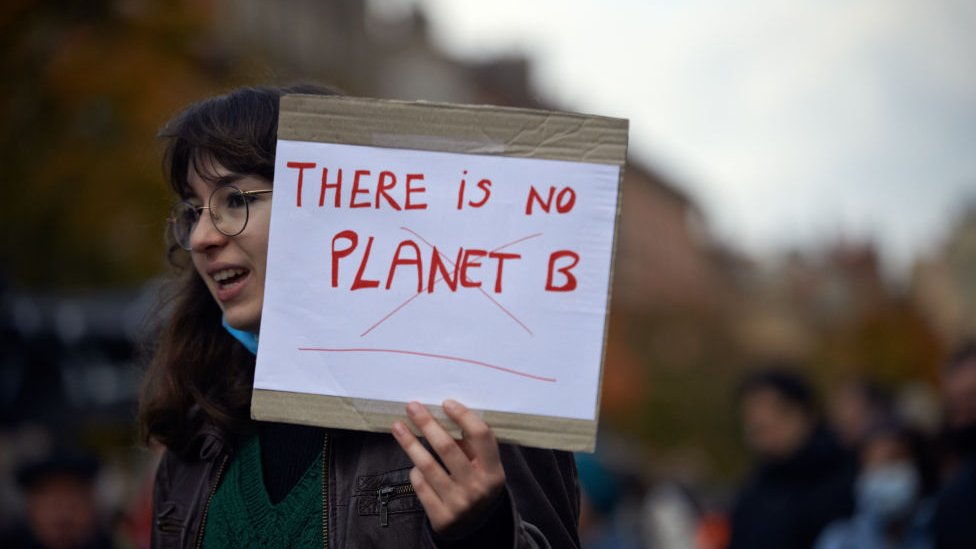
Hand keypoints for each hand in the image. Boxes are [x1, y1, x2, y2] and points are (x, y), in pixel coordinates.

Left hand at [392, 399, 505, 536]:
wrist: (474, 527)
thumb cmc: (476, 485)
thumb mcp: (484, 468)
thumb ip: (470, 445)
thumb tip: (443, 414)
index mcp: (494, 471)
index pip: (481, 436)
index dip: (463, 416)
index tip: (446, 403)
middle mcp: (477, 488)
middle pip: (448, 448)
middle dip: (427, 424)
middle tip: (413, 407)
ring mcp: (458, 504)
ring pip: (428, 466)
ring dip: (410, 443)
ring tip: (398, 427)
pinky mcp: (440, 516)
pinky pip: (420, 485)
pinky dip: (415, 471)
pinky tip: (413, 463)